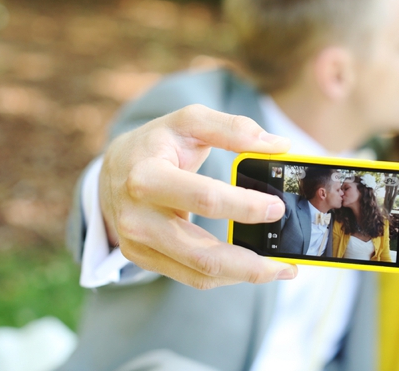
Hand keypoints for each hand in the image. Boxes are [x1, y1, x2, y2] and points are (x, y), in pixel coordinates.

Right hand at [99, 104, 296, 289]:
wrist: (113, 169)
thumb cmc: (158, 143)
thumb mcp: (189, 121)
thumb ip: (234, 129)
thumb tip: (279, 145)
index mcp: (147, 176)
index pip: (205, 198)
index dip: (244, 206)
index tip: (277, 208)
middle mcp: (138, 217)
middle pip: (202, 253)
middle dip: (250, 263)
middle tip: (285, 262)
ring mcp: (138, 243)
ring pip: (199, 273)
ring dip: (243, 277)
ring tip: (277, 270)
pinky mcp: (142, 259)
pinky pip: (190, 276)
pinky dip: (225, 276)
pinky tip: (249, 268)